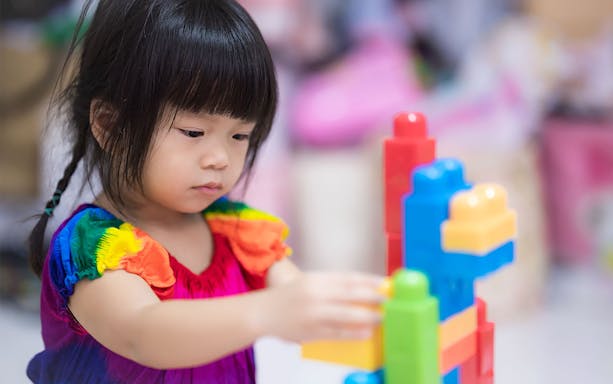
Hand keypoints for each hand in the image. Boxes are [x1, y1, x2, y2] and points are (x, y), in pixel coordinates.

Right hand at [258, 271, 384, 342]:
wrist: (261, 313)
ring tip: (382, 316)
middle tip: (389, 300)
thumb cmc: (288, 298)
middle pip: (351, 293)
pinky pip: (337, 332)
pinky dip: (354, 333)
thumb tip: (361, 291)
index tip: (385, 283)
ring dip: (368, 315)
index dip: (369, 280)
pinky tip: (366, 332)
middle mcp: (315, 293)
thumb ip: (331, 286)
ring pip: (347, 313)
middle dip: (373, 296)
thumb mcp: (308, 283)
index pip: (348, 277)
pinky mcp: (311, 331)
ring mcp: (313, 313)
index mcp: (316, 279)